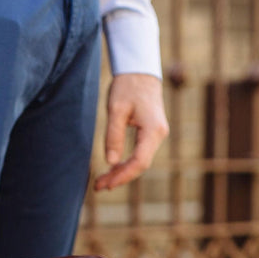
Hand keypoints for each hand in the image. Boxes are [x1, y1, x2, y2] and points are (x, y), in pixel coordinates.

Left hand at [94, 73, 168, 190]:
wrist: (140, 71)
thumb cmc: (128, 86)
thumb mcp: (116, 109)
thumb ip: (114, 135)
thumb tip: (111, 161)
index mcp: (153, 130)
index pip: (140, 162)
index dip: (123, 176)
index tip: (107, 184)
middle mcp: (159, 134)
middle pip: (140, 165)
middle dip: (120, 177)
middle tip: (98, 186)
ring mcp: (157, 134)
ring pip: (140, 161)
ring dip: (122, 172)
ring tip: (102, 181)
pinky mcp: (151, 133)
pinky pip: (140, 154)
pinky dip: (126, 163)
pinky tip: (113, 168)